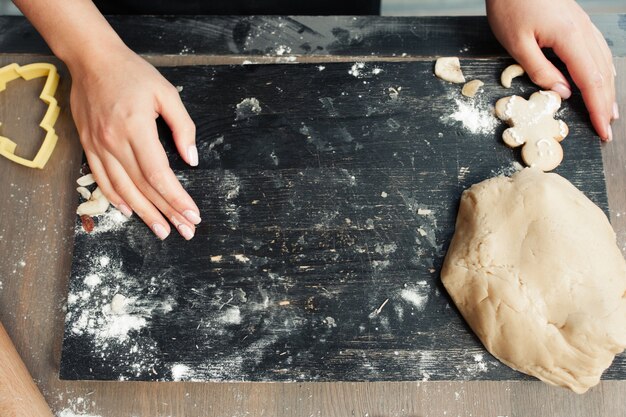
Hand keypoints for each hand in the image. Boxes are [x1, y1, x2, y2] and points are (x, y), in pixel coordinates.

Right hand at [68, 44, 200, 239]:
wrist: (91, 59)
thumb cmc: (132, 73)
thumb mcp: (166, 93)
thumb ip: (183, 126)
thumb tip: (192, 159)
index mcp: (136, 128)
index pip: (159, 174)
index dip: (176, 198)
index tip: (193, 214)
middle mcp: (114, 142)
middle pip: (144, 187)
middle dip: (167, 212)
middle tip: (185, 230)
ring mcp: (98, 146)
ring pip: (123, 189)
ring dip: (144, 214)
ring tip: (162, 230)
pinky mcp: (88, 146)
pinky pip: (101, 179)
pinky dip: (116, 199)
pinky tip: (129, 212)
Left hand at [487, 0, 617, 140]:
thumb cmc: (510, 5)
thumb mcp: (517, 43)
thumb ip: (540, 70)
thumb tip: (562, 93)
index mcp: (570, 37)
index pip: (590, 81)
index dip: (598, 108)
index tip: (603, 129)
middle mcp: (583, 31)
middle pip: (602, 73)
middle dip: (607, 104)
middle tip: (608, 129)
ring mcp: (582, 25)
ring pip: (603, 61)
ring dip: (607, 89)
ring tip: (609, 111)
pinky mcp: (576, 22)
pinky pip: (596, 50)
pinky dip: (602, 70)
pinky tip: (602, 79)